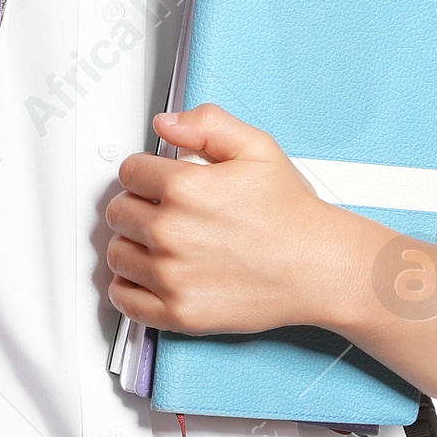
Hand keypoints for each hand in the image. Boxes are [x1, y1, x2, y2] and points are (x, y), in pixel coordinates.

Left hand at [104, 103, 349, 333]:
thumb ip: (207, 124)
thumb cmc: (292, 214)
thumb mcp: (257, 148)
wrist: (319, 267)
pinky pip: (124, 300)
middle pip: (118, 212)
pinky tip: (148, 276)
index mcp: (185, 188)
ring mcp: (172, 276)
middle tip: (161, 210)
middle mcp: (171, 232)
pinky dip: (129, 288)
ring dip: (132, 245)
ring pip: (117, 254)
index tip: (156, 181)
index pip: (129, 172)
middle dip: (136, 206)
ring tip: (160, 242)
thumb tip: (166, 123)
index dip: (144, 172)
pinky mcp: (178, 313)